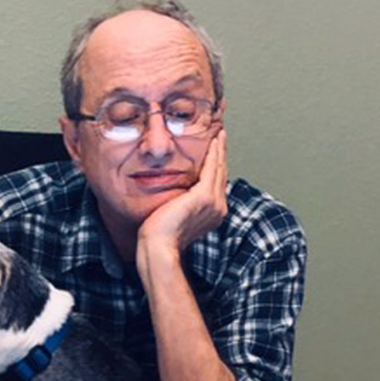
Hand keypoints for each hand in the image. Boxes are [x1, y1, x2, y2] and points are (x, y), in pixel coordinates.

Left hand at [136, 129, 227, 269]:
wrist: (158, 246)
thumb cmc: (159, 235)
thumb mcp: (174, 215)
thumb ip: (181, 203)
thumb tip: (176, 194)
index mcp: (212, 213)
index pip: (216, 183)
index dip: (216, 165)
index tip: (214, 150)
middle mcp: (218, 208)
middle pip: (221, 174)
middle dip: (221, 154)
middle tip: (221, 135)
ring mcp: (214, 202)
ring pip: (219, 168)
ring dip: (220, 149)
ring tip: (220, 134)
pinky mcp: (205, 196)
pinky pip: (212, 167)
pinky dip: (215, 152)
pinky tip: (215, 139)